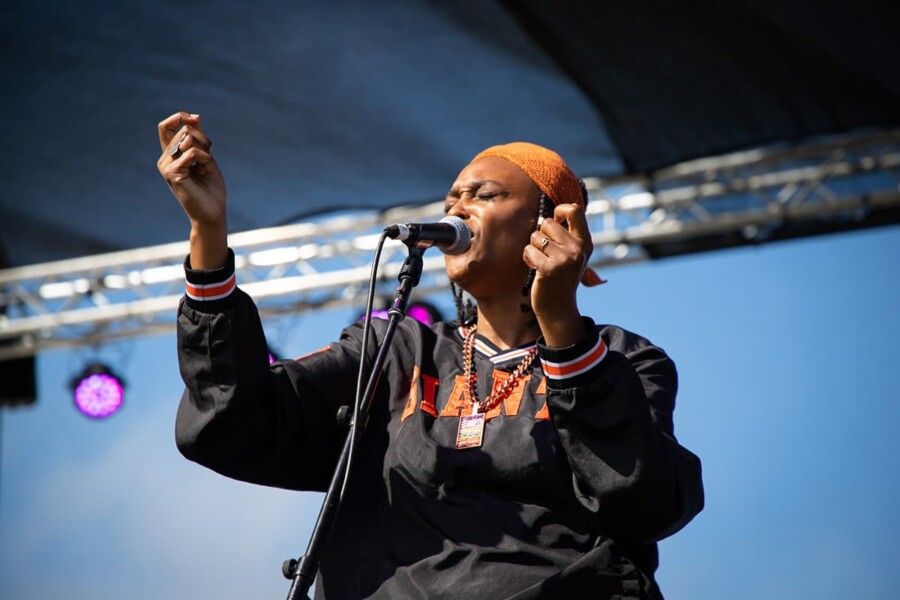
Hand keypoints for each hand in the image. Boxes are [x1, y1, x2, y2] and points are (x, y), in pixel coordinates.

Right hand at [157, 112, 227, 268]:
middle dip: (204, 139)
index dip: (180, 117)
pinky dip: (204, 158)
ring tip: (205, 167)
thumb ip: (199, 139)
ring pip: (187, 139)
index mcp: (171, 155)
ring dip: (205, 150)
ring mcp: (166, 166)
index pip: (166, 126)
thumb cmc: (211, 189)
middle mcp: (165, 159)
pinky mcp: (172, 173)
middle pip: (185, 130)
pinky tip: (204, 171)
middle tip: (209, 158)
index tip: (196, 119)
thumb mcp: (207, 158)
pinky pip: (192, 152)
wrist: (212, 213)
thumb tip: (195, 118)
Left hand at [523, 203, 592, 346]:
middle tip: (546, 252)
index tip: (555, 222)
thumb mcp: (573, 254)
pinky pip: (529, 250)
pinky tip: (535, 268)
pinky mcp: (550, 269)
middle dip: (541, 234)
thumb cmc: (561, 277)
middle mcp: (578, 249)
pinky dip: (528, 258)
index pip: (575, 210)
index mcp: (585, 242)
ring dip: (533, 248)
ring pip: (535, 236)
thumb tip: (556, 212)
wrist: (559, 308)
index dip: (559, 211)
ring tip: (542, 262)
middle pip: (548, 222)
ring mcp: (565, 259)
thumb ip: (568, 235)